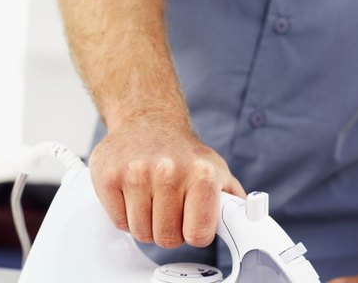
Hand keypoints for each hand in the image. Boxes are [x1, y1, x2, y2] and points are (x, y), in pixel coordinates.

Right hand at [89, 120, 245, 248]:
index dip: (194, 232)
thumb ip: (234, 202)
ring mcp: (136, 173)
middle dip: (169, 229)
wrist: (147, 119)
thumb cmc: (182, 151)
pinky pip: (118, 221)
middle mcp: (169, 171)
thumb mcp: (217, 171)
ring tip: (151, 198)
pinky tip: (132, 194)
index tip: (192, 220)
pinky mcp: (108, 175)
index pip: (198, 235)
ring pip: (141, 232)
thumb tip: (249, 222)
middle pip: (167, 238)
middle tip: (169, 206)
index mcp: (202, 173)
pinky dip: (125, 215)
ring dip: (146, 223)